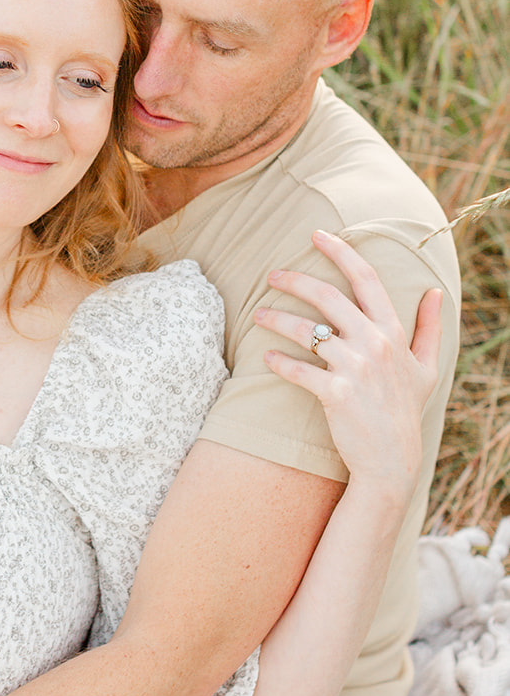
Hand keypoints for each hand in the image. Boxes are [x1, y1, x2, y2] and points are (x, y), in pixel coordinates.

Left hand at [256, 228, 441, 500]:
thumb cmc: (404, 410)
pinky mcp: (334, 393)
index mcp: (393, 332)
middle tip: (272, 275)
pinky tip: (266, 357)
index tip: (317, 235)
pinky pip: (297, 369)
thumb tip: (436, 292)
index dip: (341, 252)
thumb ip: (429, 328)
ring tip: (259, 316)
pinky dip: (279, 362)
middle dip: (295, 280)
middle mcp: (375, 344)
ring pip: (306, 331)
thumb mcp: (426, 367)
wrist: (391, 460)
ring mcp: (355, 368)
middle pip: (328, 296)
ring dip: (277, 319)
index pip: (366, 279)